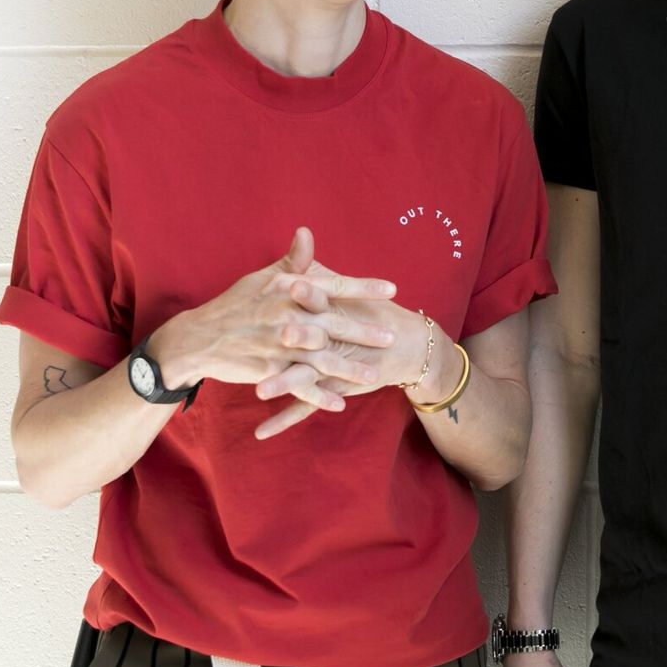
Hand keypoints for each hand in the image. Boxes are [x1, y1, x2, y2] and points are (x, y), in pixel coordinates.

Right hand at [155, 228, 397, 391]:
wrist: (200, 338)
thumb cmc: (236, 304)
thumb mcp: (263, 278)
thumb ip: (293, 261)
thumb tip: (307, 232)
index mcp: (288, 289)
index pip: (333, 286)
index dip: (363, 288)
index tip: (392, 289)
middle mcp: (285, 316)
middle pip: (333, 324)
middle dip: (364, 332)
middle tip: (390, 337)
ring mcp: (277, 345)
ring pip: (321, 359)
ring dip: (348, 369)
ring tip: (374, 376)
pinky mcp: (268, 370)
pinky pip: (299, 386)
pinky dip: (319, 396)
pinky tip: (339, 403)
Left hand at [252, 280, 455, 439]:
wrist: (406, 346)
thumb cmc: (371, 312)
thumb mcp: (345, 289)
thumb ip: (318, 266)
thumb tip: (301, 233)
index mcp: (336, 312)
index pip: (323, 298)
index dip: (310, 291)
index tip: (292, 283)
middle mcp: (335, 341)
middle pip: (315, 339)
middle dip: (298, 339)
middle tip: (279, 336)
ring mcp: (334, 368)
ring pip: (307, 376)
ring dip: (285, 383)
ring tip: (259, 390)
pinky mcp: (332, 389)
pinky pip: (304, 407)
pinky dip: (282, 421)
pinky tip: (260, 433)